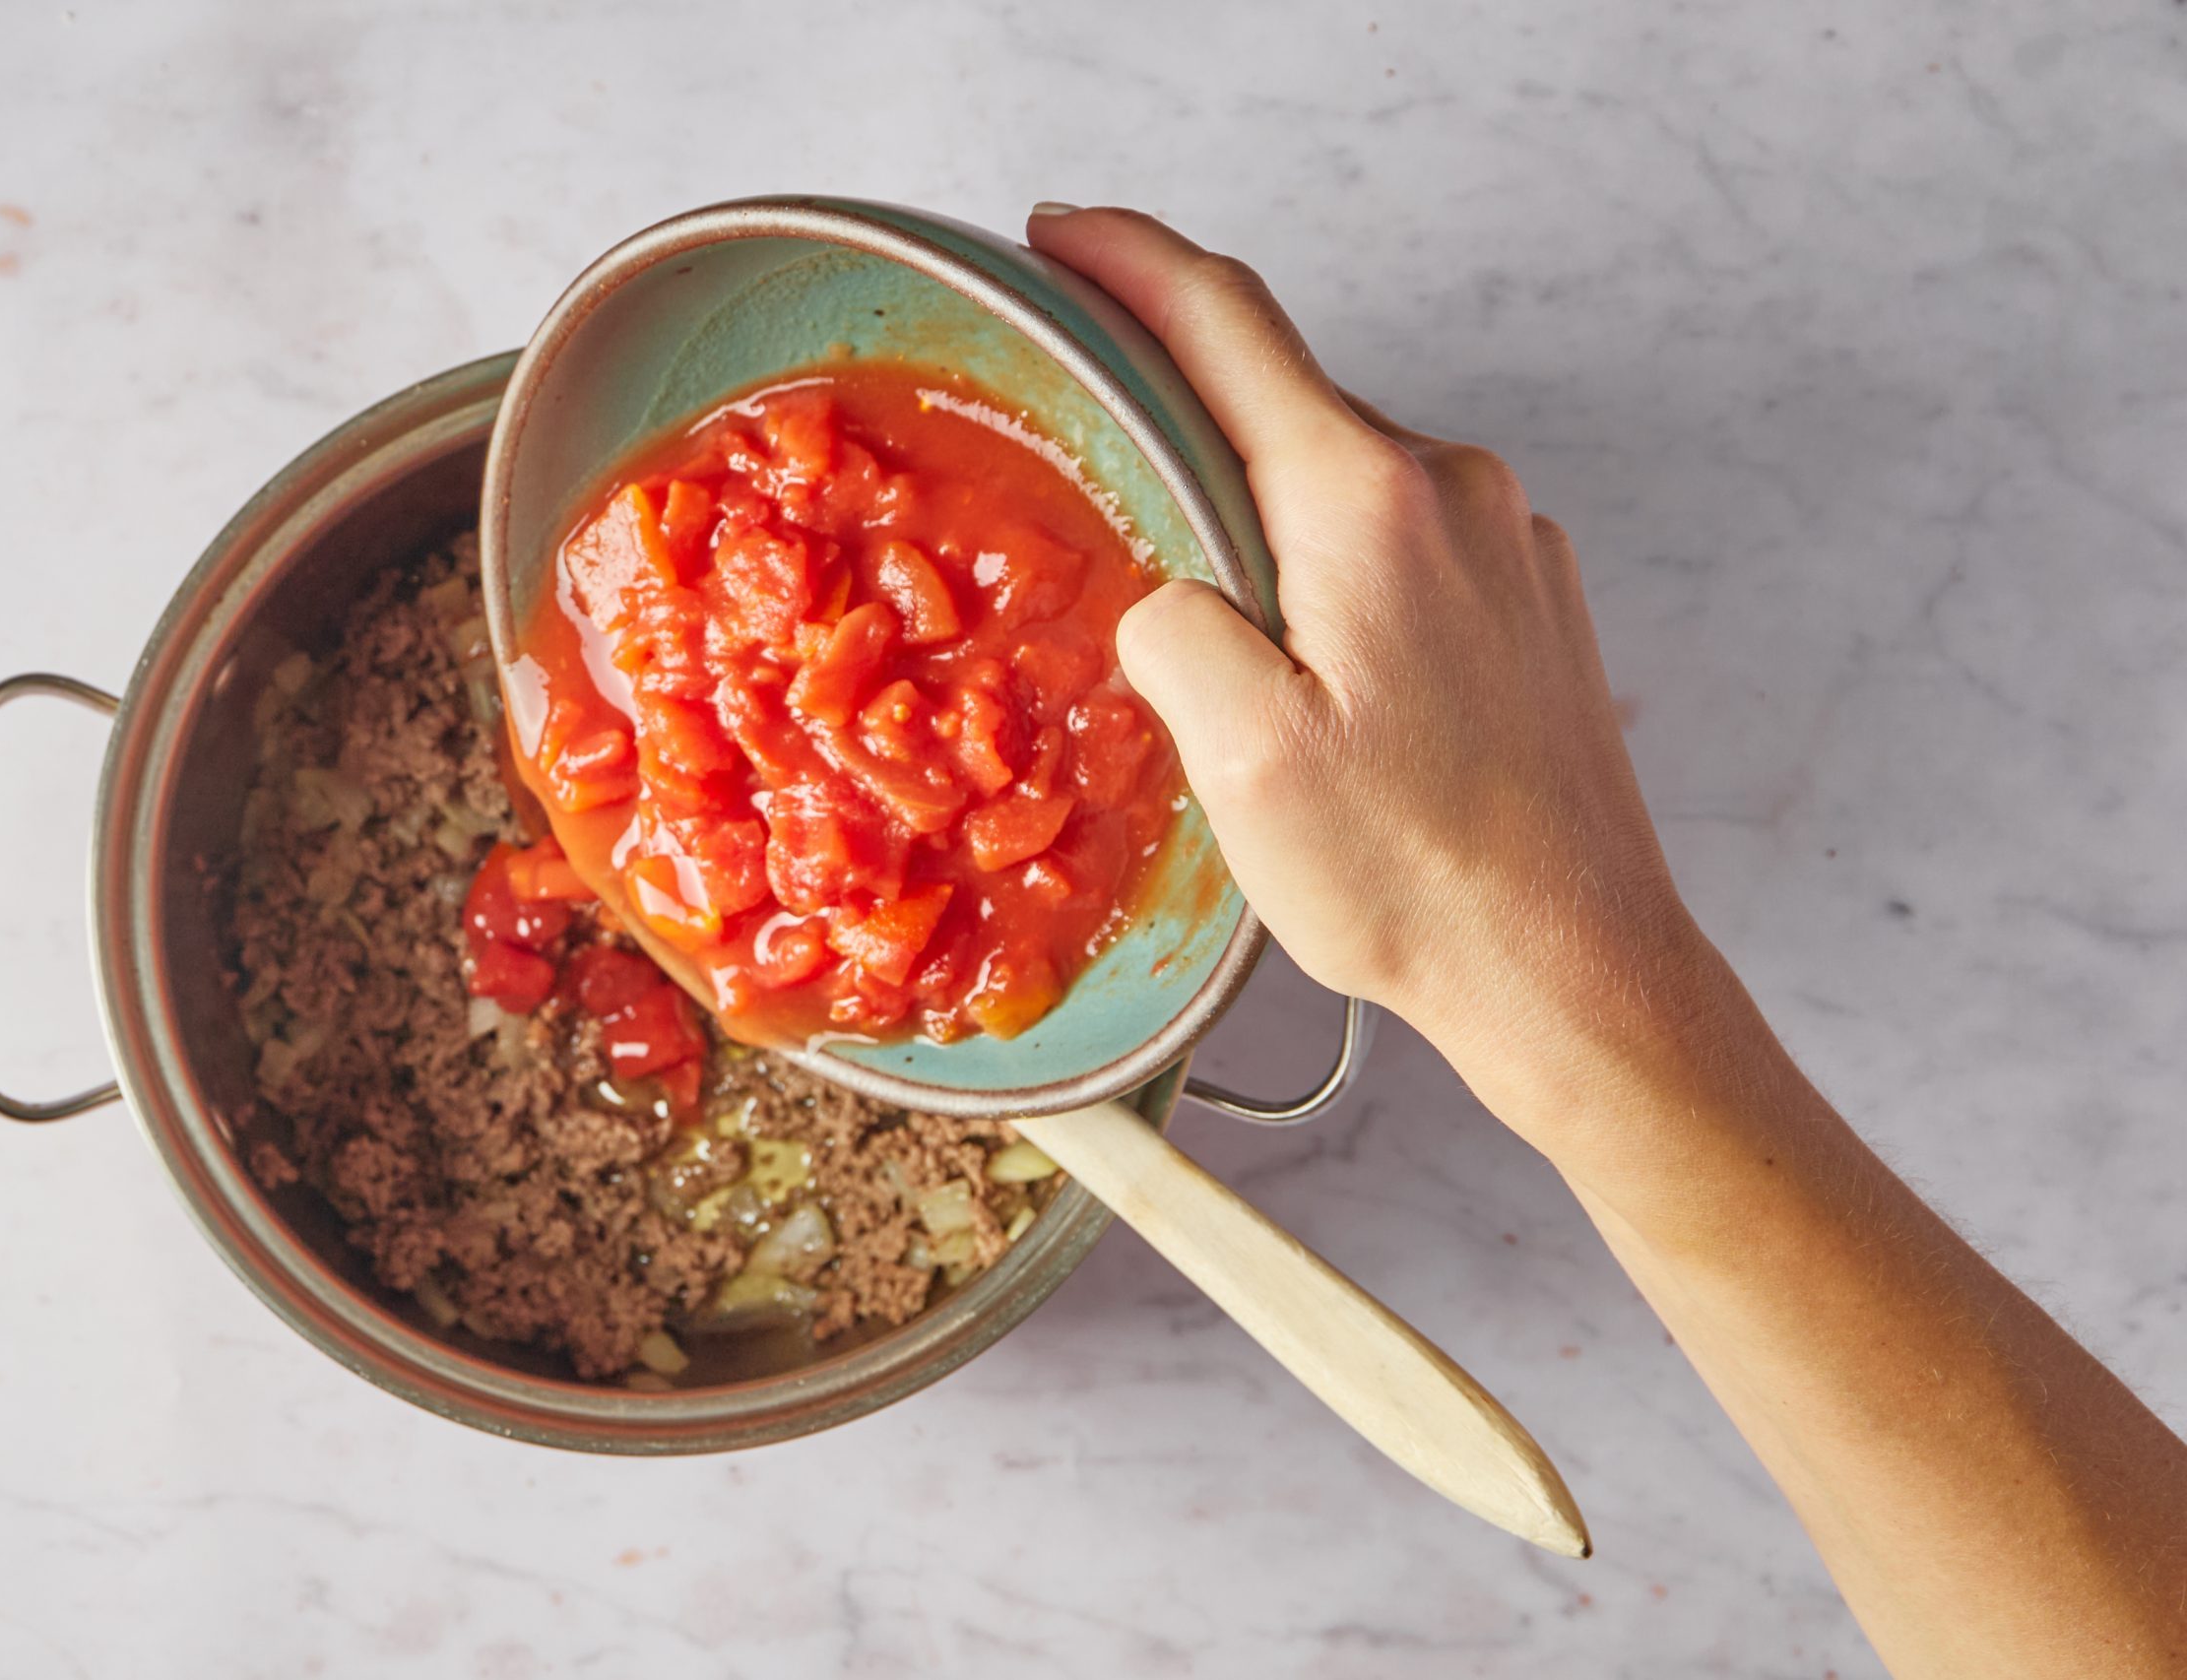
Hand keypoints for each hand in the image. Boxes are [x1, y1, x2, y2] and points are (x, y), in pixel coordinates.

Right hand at [1027, 207, 1705, 1103]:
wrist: (1576, 967)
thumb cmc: (1418, 878)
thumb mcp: (1241, 762)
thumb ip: (1172, 631)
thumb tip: (1165, 593)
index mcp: (1366, 503)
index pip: (1225, 323)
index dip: (1127, 260)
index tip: (1059, 233)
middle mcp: (1452, 489)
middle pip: (1281, 398)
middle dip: (1179, 409)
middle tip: (1092, 450)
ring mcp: (1505, 539)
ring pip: (1338, 475)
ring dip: (1255, 504)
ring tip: (1197, 604)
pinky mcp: (1528, 597)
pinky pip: (1396, 534)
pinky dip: (1324, 556)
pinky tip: (1300, 650)